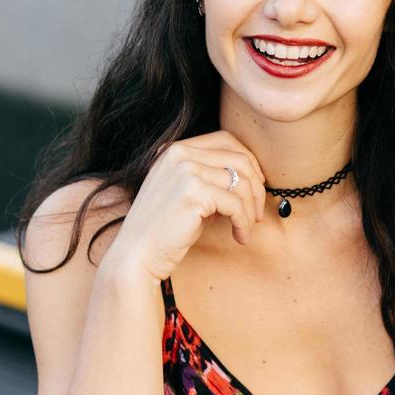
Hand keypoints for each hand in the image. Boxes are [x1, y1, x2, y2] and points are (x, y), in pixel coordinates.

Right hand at [105, 130, 268, 281]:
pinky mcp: (193, 193)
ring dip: (251, 209)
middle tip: (257, 213)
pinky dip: (244, 222)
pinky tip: (239, 236)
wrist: (137, 255)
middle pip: (239, 159)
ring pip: (242, 182)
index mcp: (175, 150)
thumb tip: (252, 180)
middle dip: (257, 187)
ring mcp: (186, 171)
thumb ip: (211, 180)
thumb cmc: (164, 230)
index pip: (225, 140)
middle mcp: (180, 154)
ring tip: (246, 228)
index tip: (257, 185)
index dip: (249, 160)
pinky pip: (236, 204)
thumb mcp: (186, 194)